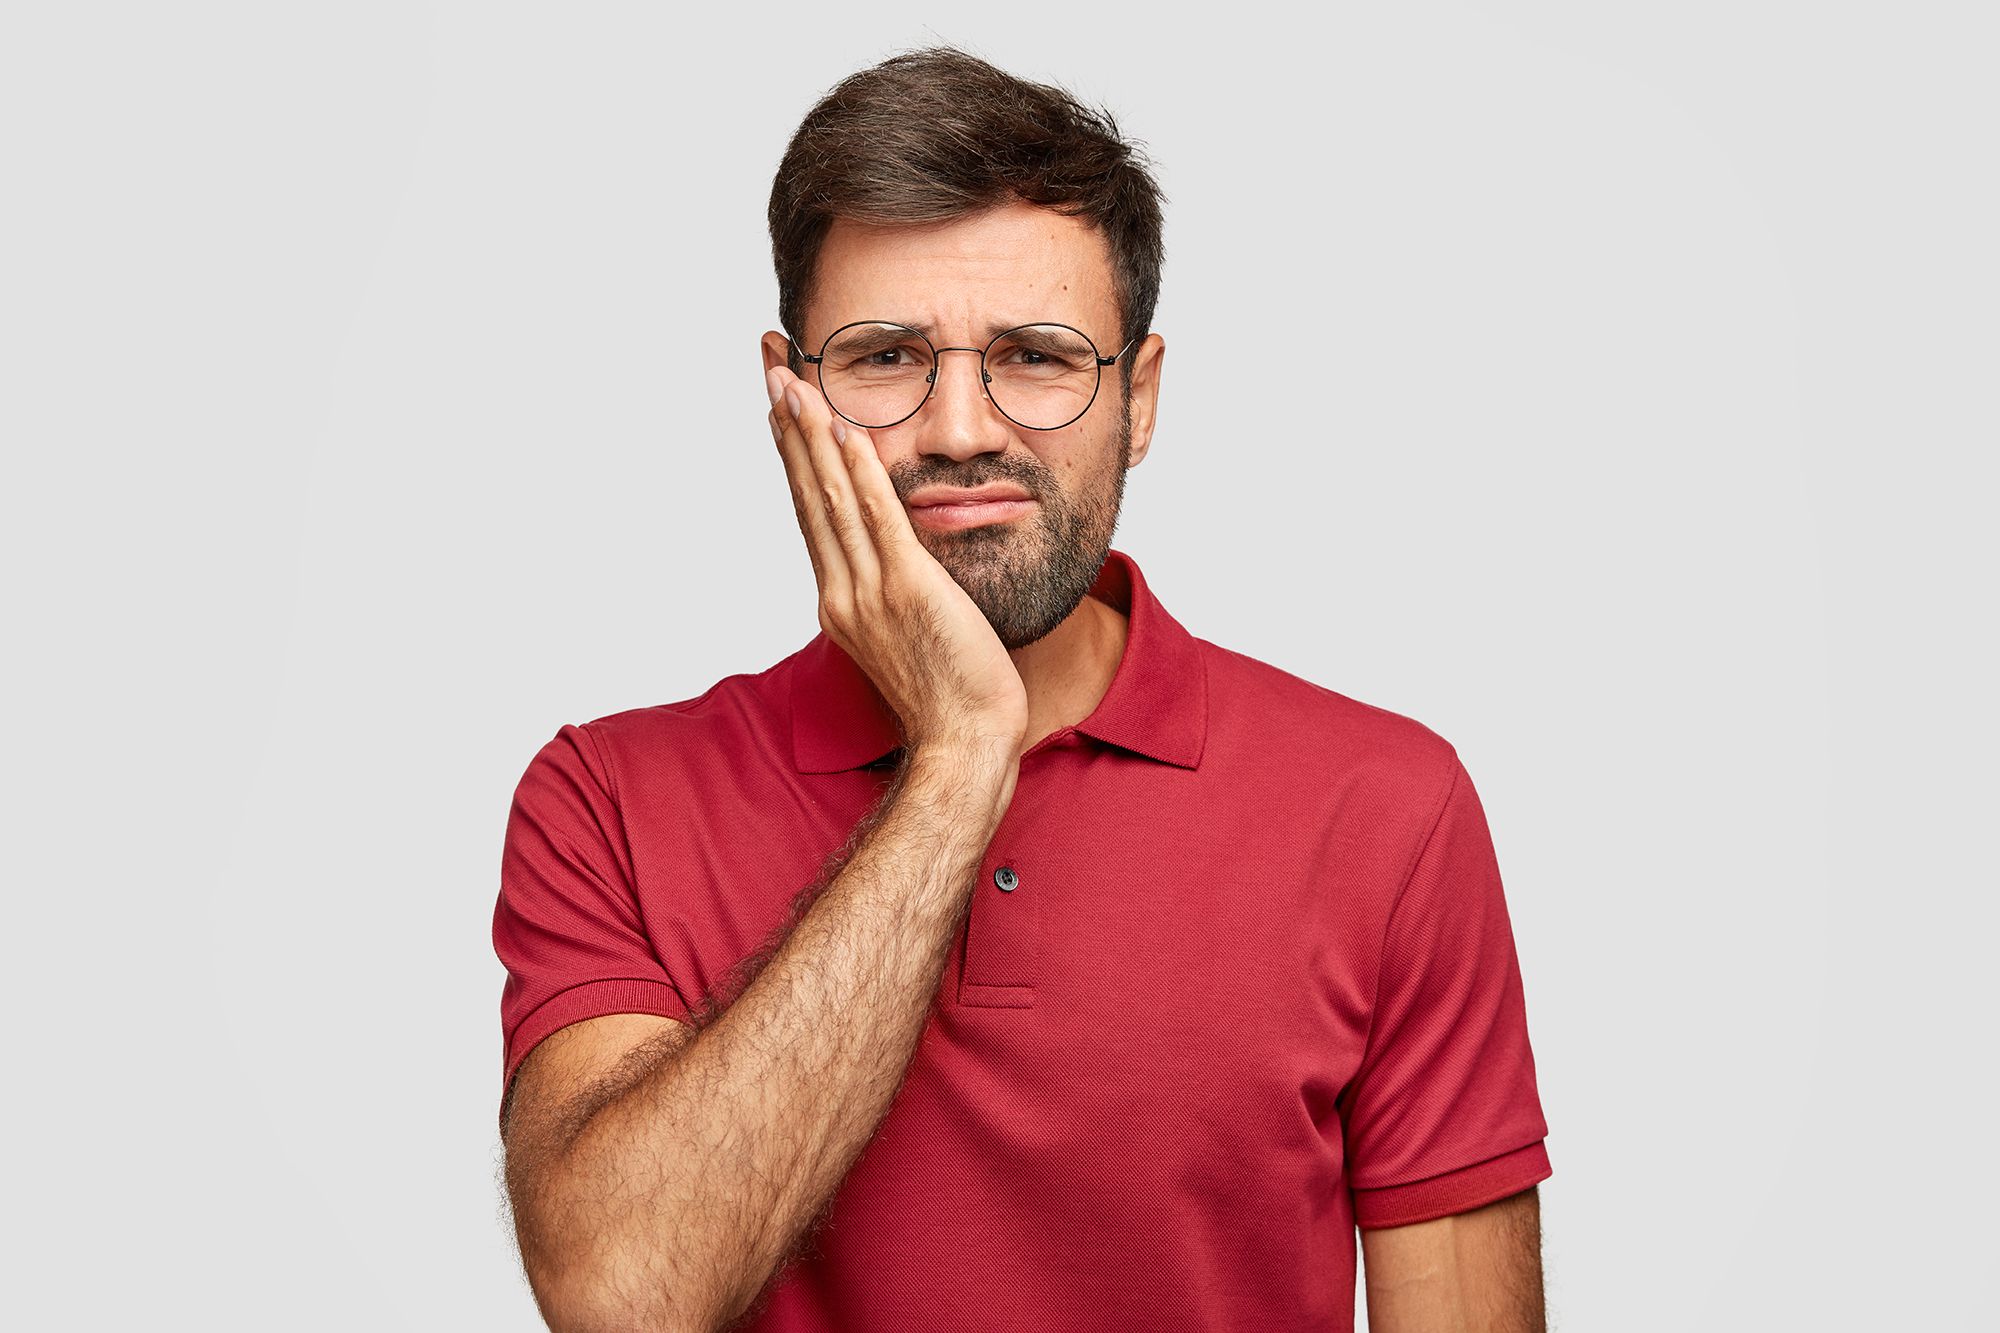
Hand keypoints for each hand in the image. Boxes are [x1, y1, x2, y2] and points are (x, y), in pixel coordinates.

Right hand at [766, 365, 1028, 759]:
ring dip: (812, 436)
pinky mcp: (909, 591)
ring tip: (794, 382)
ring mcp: (870, 592)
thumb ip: (892, 591)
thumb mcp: (906, 633)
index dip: (792, 453)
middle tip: (770, 368)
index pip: (808, 511)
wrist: (965, 740)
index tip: (779, 404)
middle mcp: (843, 591)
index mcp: (839, 600)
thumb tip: (895, 559)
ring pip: (832, 499)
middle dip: (788, 426)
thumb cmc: (948, 693)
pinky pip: (879, 522)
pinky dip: (860, 476)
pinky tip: (847, 434)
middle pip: (807, 494)